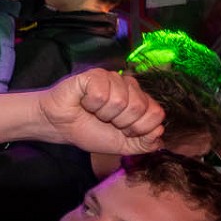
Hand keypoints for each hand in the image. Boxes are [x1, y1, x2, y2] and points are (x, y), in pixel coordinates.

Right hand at [35, 68, 165, 156]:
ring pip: (120, 101)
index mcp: (140, 101)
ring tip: (94, 112)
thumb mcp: (124, 145)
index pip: (157, 113)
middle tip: (106, 121)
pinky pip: (101, 94)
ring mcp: (112, 78)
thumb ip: (145, 143)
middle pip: (139, 107)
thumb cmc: (91, 131)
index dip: (140, 128)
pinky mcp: (94, 75)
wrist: (61, 127)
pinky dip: (90, 106)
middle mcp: (129, 86)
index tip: (124, 131)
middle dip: (121, 123)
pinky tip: (84, 103)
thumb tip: (159, 134)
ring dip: (103, 115)